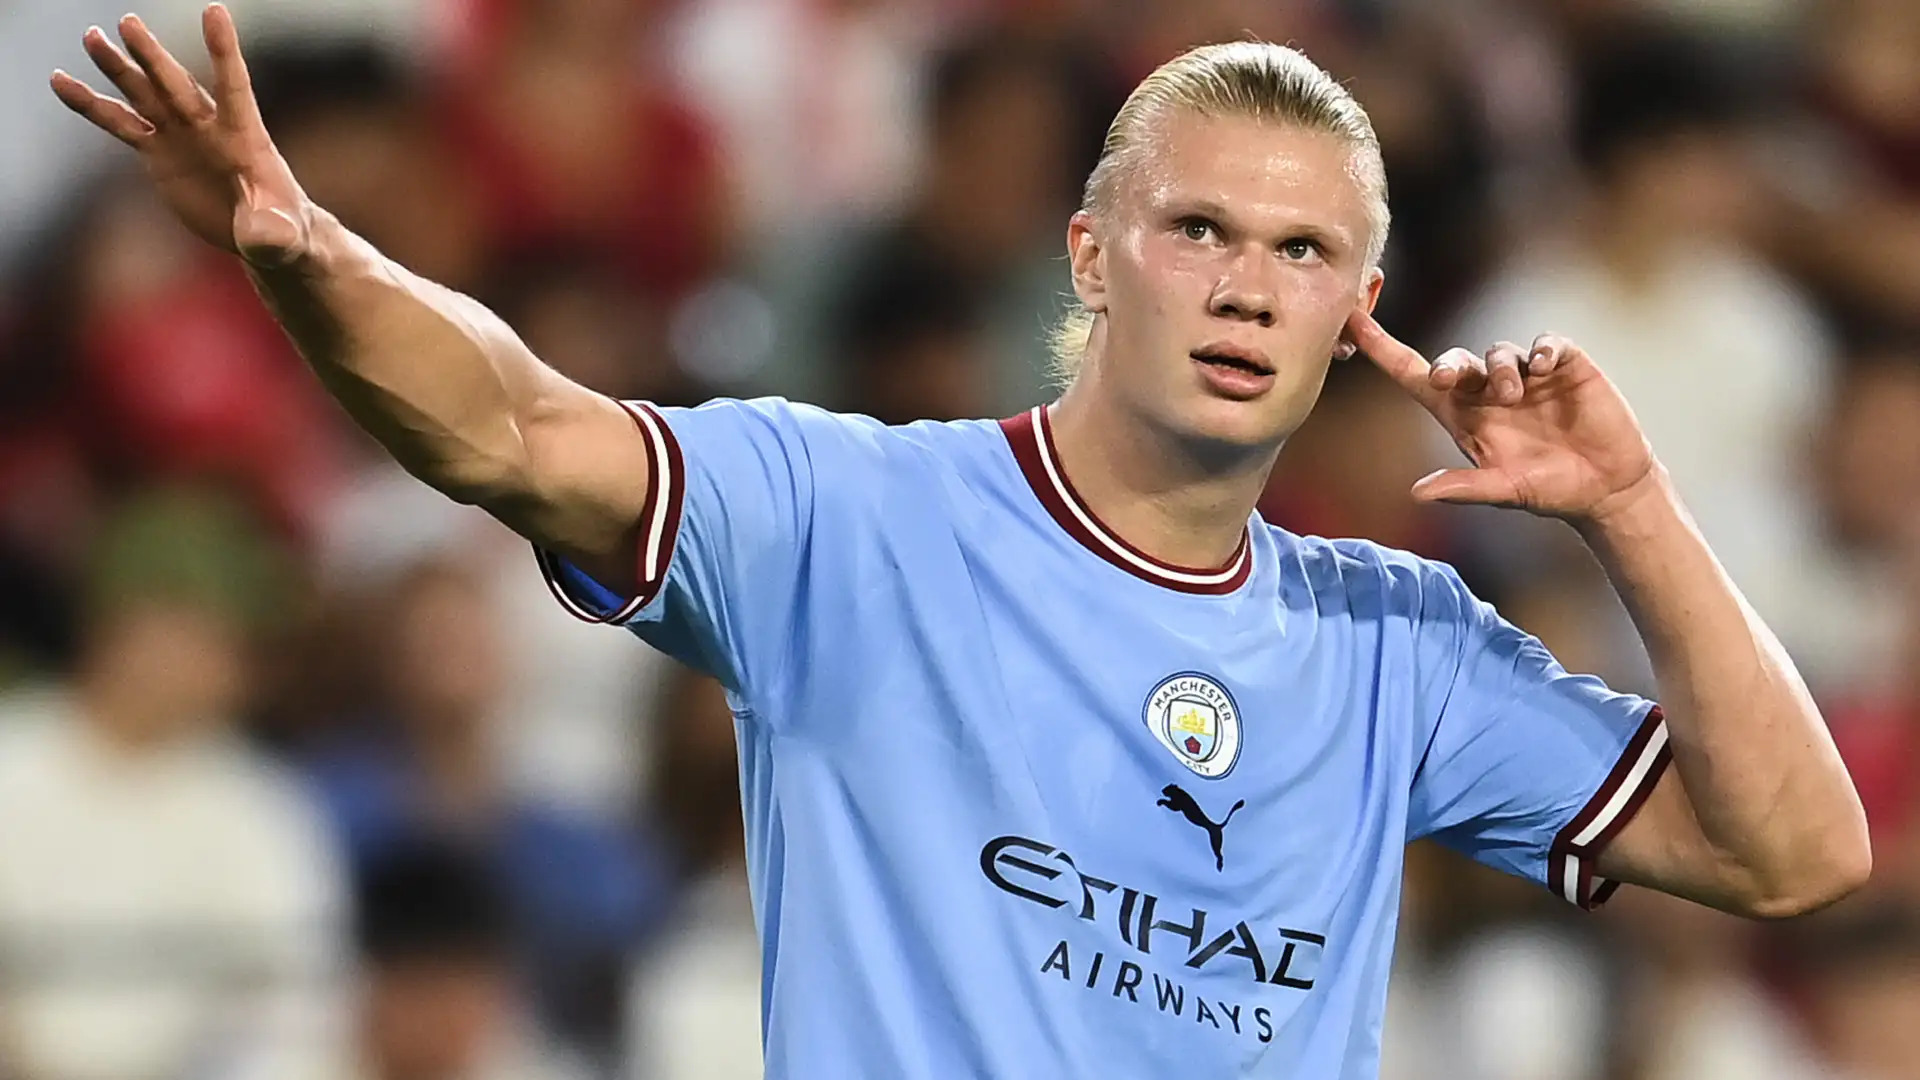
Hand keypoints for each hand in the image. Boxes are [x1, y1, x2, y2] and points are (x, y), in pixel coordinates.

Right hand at [49, 5, 311, 266]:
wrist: (265, 234)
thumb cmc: (285, 231)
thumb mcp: (283, 234)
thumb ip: (272, 229)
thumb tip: (264, 237)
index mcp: (246, 138)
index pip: (234, 87)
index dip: (224, 52)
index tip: (215, 11)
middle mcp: (209, 127)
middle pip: (177, 86)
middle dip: (153, 57)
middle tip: (128, 24)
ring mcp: (181, 135)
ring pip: (144, 94)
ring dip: (119, 67)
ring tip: (93, 37)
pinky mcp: (159, 151)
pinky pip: (120, 123)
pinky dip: (91, 105)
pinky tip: (61, 82)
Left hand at [1347, 310, 1658, 522]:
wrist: (1608, 487)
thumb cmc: (1550, 490)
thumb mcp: (1505, 491)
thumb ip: (1464, 489)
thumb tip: (1417, 493)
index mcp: (1464, 416)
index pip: (1415, 376)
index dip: (1383, 349)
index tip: (1352, 324)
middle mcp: (1489, 391)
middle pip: (1454, 360)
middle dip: (1447, 362)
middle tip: (1446, 376)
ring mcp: (1526, 375)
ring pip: (1498, 351)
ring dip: (1500, 367)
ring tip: (1515, 392)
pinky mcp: (1565, 366)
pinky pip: (1545, 344)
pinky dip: (1541, 350)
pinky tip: (1543, 367)